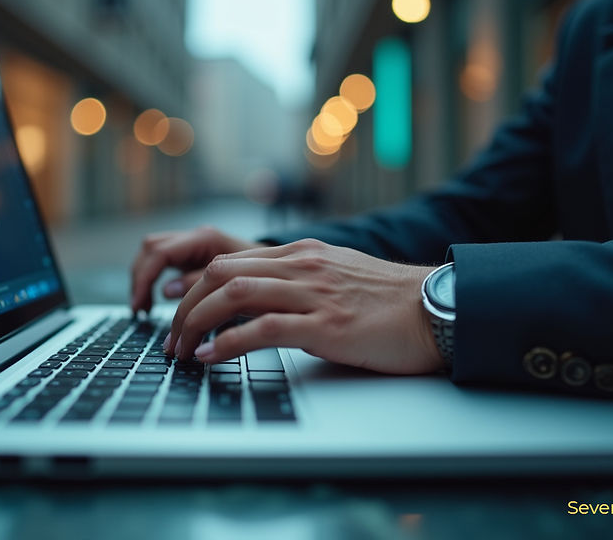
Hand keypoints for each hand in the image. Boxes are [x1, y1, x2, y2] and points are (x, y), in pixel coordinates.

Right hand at [130, 226, 265, 313]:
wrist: (287, 274)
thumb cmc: (269, 279)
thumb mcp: (239, 286)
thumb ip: (204, 285)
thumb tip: (168, 290)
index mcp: (207, 240)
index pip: (161, 253)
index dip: (146, 280)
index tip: (142, 307)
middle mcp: (198, 239)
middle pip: (151, 247)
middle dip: (140, 278)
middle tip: (140, 310)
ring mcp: (195, 246)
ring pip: (153, 253)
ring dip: (143, 279)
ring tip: (144, 309)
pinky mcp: (195, 258)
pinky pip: (163, 262)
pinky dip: (153, 281)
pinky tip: (155, 303)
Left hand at [164, 239, 444, 374]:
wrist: (438, 309)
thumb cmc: (391, 302)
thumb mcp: (338, 278)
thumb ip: (300, 284)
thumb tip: (262, 310)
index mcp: (302, 255)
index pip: (229, 263)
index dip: (193, 290)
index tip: (180, 318)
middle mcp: (302, 267)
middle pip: (220, 274)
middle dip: (185, 307)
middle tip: (173, 340)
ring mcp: (314, 294)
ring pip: (233, 296)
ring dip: (197, 325)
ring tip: (183, 352)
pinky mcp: (327, 325)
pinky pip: (264, 329)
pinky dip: (230, 343)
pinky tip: (213, 358)